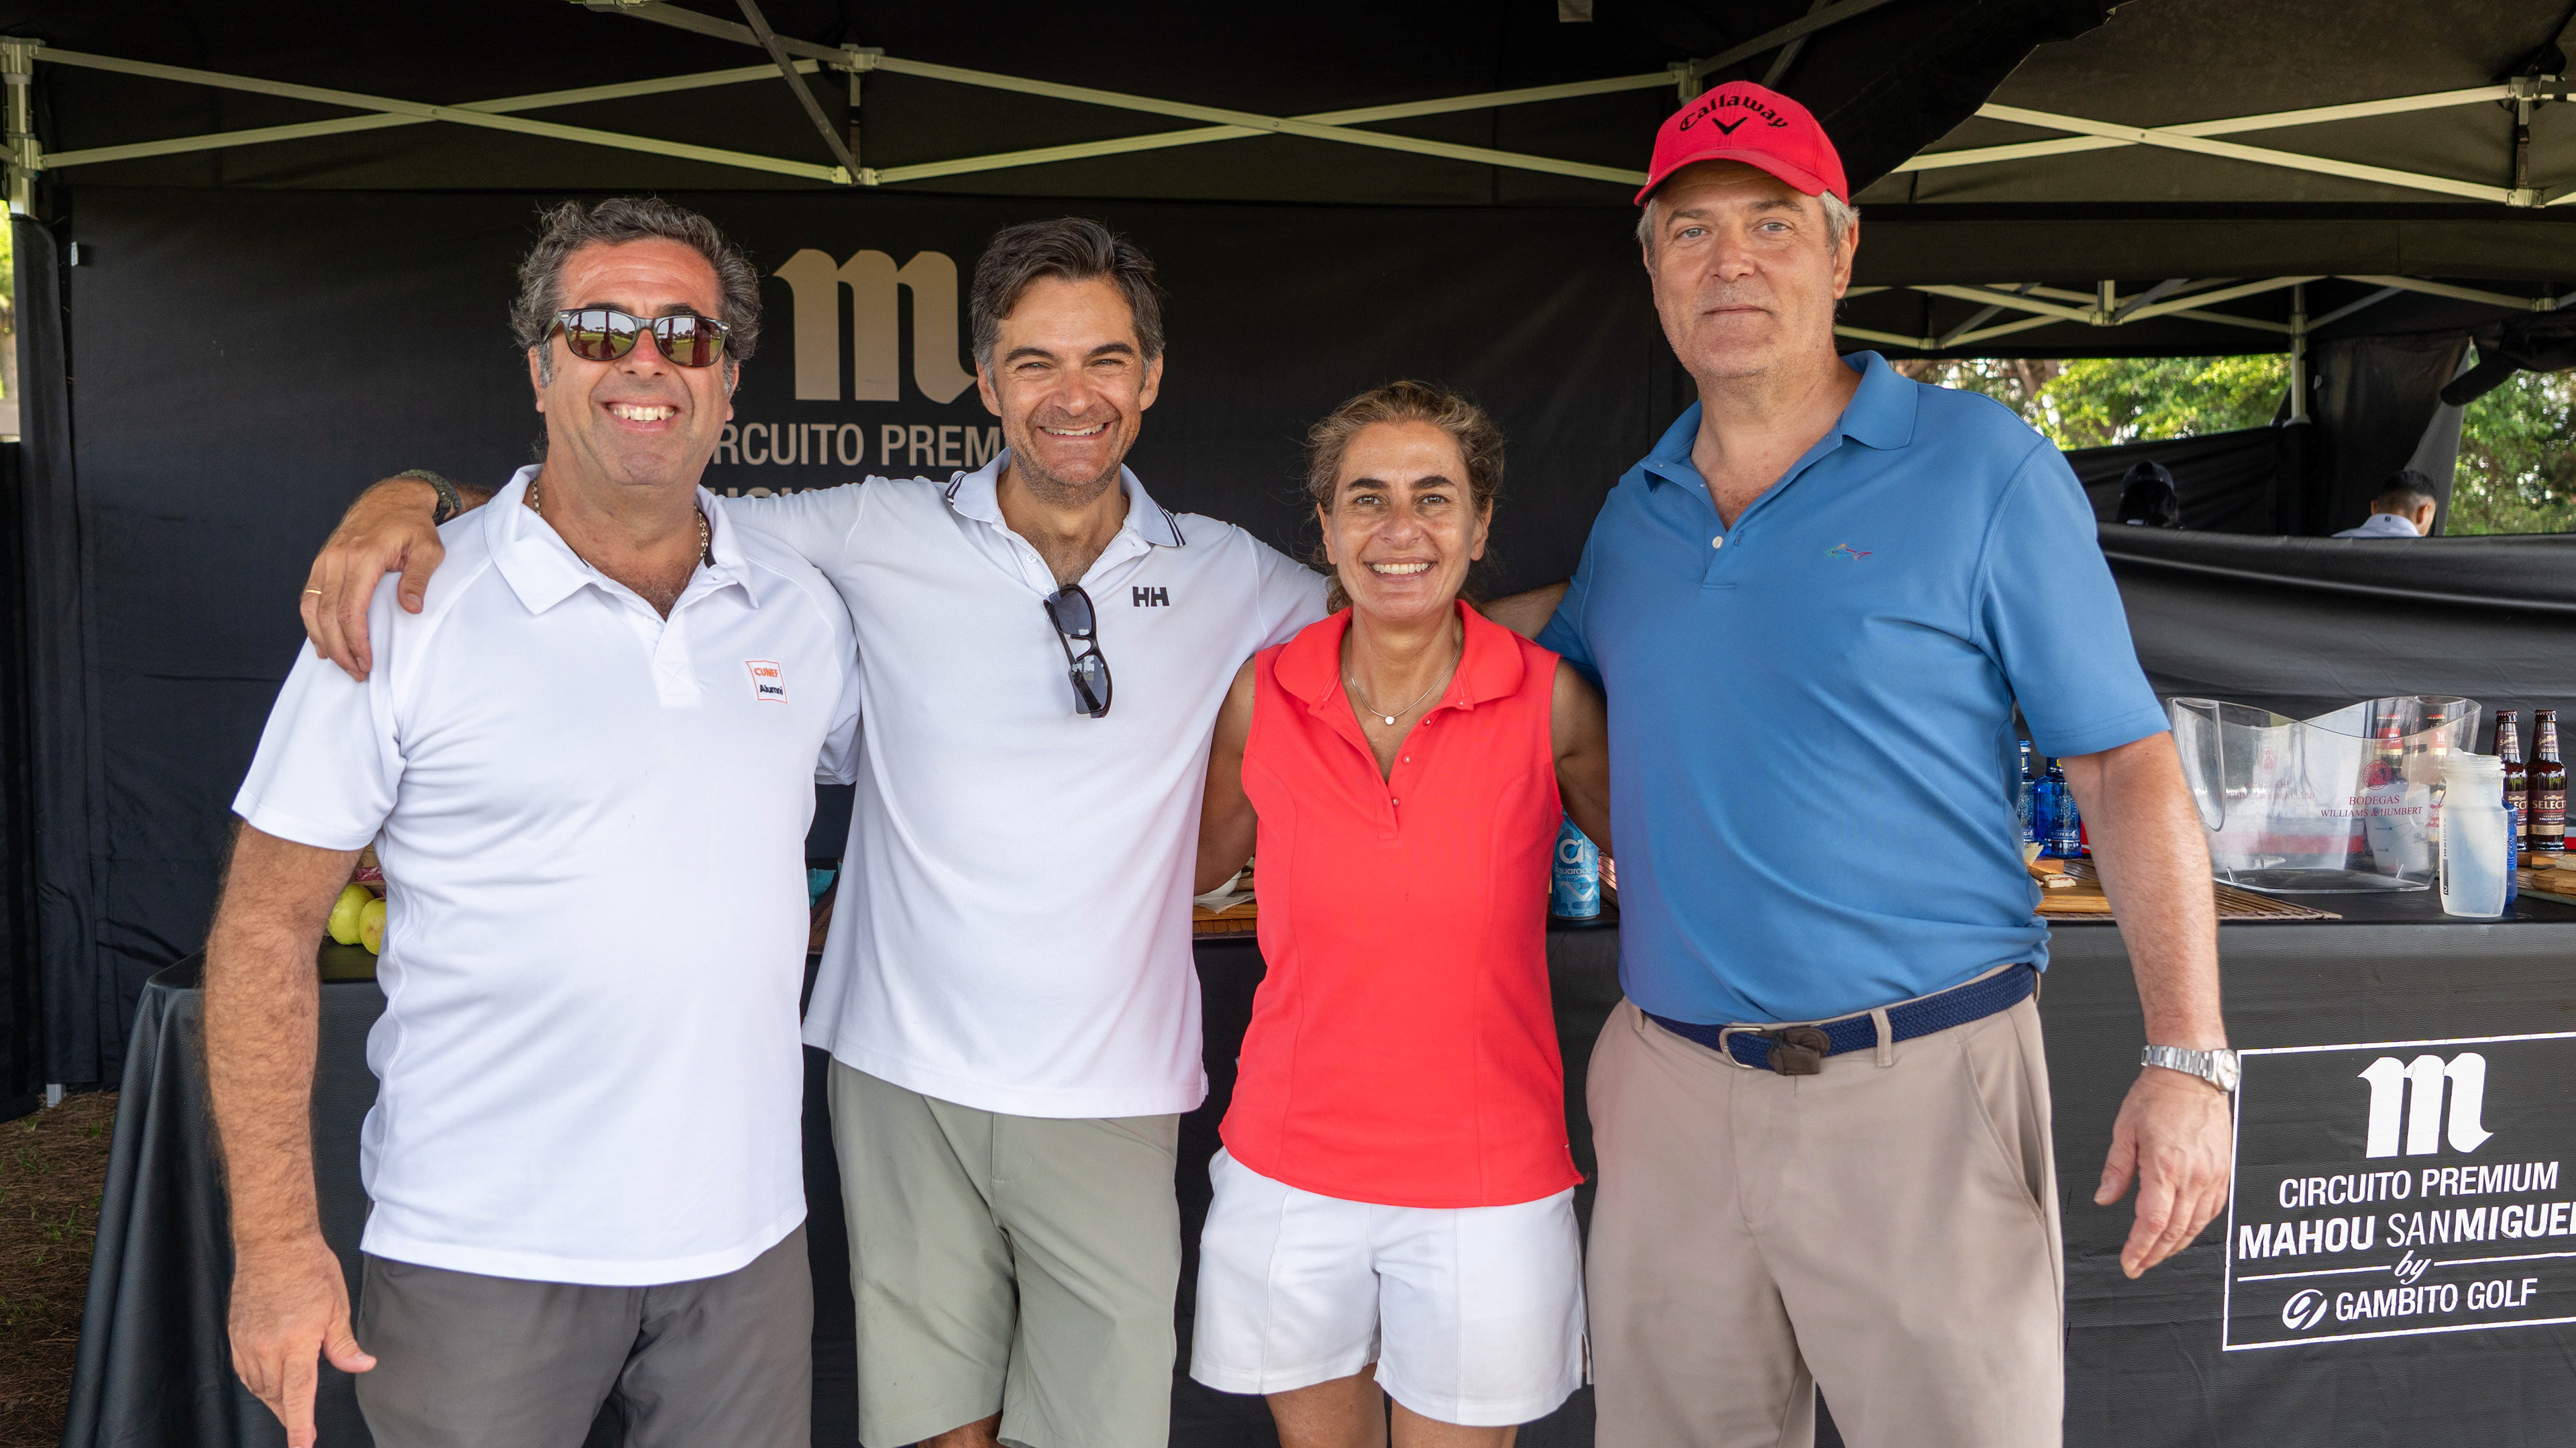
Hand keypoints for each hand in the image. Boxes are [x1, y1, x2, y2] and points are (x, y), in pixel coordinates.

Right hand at [228, 1234, 376, 1445]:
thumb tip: (362, 1366)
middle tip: (303, 1428)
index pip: (297, 1397)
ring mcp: (247, 1343)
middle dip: (290, 1414)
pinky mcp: (235, 1335)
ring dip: (274, 1399)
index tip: (302, 1445)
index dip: (299, 1426)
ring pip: (259, 1387)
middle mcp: (267, 1348)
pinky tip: (268, 1381)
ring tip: (289, 1405)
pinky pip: (244, 1371)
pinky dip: (258, 1381)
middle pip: (277, 1396)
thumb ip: (344, 1346)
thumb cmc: (310, 1270)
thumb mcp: (338, 1308)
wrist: (273, 1245)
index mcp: (296, 1344)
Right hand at [300, 478, 445, 680]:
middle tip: (357, 673)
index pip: (350, 609)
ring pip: (312, 608)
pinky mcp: (322, 561)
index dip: (355, 641)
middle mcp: (338, 559)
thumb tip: (411, 608)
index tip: (367, 662)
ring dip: (324, 640)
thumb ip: (418, 579)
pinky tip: (322, 642)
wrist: (392, 497)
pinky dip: (312, 623)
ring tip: (341, 663)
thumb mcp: (428, 549)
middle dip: (340, 649)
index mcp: (364, 557)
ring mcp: (326, 559)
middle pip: (327, 615)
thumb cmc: (413, 525)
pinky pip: (309, 596)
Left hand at [2095, 1065, 2232, 1277]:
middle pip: (2174, 1230)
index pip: (2152, 1222)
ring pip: (2195, 1225)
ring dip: (2174, 1246)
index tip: (2129, 1263)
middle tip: (2137, 1266)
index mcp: (2165, 1166)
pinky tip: (2181, 1233)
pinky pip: (2211, 1211)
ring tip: (2155, 1255)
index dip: (2140, 1248)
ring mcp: (2212, 1176)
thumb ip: (2116, 1169)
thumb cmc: (2158, 1096)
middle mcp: (2194, 1175)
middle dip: (2154, 1254)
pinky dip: (2195, 1228)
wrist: (2192, 1074)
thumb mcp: (2124, 1129)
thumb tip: (2105, 1199)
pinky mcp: (2223, 1172)